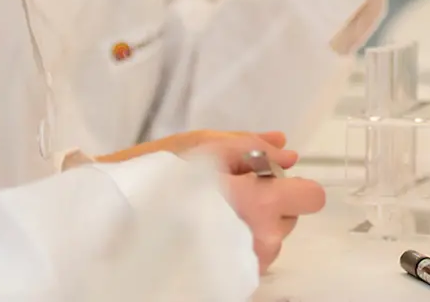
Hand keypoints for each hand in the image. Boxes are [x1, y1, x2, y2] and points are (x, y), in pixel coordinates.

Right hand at [97, 130, 323, 271]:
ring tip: (209, 216)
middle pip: (288, 218)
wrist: (118, 229)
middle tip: (226, 195)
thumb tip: (287, 153)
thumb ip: (252, 147)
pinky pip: (247, 258)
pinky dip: (234, 246)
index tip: (263, 181)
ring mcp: (248, 266)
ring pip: (268, 239)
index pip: (311, 197)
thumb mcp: (204, 148)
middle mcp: (262, 241)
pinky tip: (204, 236)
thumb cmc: (160, 182)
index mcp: (260, 204)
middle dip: (266, 205)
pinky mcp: (233, 281)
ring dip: (249, 227)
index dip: (291, 186)